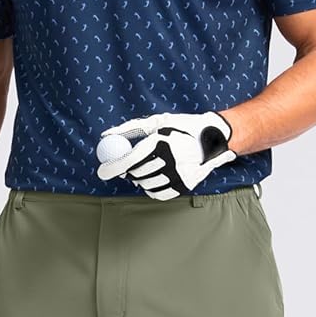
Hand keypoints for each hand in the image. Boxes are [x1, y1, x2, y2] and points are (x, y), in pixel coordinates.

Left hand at [96, 110, 235, 200]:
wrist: (213, 137)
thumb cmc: (180, 127)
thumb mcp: (157, 122)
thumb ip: (130, 129)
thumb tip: (106, 136)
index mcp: (162, 142)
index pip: (130, 160)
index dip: (112, 167)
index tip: (101, 172)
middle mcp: (171, 160)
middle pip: (137, 174)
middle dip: (126, 173)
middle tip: (123, 169)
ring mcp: (179, 175)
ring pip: (147, 185)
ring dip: (139, 180)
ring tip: (143, 170)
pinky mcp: (186, 185)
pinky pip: (160, 194)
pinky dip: (152, 189)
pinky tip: (153, 180)